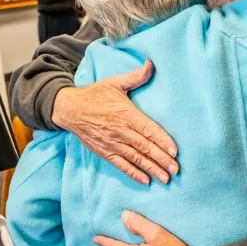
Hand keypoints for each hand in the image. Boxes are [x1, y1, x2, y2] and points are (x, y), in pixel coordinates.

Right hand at [52, 61, 177, 184]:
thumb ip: (136, 77)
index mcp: (126, 114)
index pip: (148, 129)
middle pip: (145, 147)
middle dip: (162, 159)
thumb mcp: (115, 82)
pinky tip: (146, 180)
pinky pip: (121, 165)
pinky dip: (134, 174)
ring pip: (136, 159)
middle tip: (176, 170)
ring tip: (166, 178)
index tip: (175, 151)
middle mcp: (121, 131)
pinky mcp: (105, 152)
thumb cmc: (95, 94)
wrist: (70, 109)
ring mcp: (112, 143)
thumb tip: (151, 65)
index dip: (162, 141)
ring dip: (152, 169)